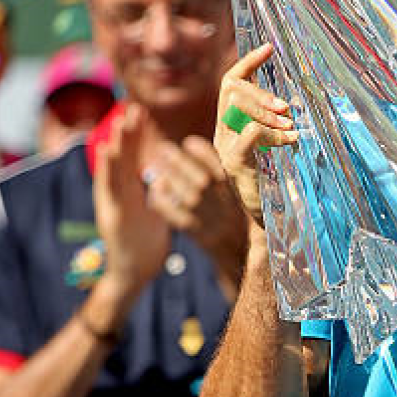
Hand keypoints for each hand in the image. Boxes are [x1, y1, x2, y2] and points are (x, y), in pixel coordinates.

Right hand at [93, 104, 170, 298]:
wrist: (132, 272)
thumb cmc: (144, 240)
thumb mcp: (150, 209)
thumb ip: (151, 189)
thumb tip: (162, 171)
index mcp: (128, 191)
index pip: (133, 158)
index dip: (136, 136)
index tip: (141, 113)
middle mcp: (116, 194)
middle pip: (122, 159)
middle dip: (126, 133)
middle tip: (133, 108)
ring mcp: (111, 204)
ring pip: (113, 171)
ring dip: (115, 146)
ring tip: (118, 125)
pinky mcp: (111, 217)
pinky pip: (110, 191)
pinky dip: (107, 170)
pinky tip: (106, 153)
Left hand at [146, 136, 247, 265]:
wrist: (239, 255)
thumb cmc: (238, 219)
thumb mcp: (241, 194)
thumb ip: (229, 172)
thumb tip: (217, 143)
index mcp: (238, 194)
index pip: (222, 170)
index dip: (204, 154)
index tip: (189, 141)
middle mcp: (226, 207)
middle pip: (201, 180)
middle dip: (181, 162)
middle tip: (164, 148)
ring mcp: (211, 221)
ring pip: (187, 196)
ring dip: (170, 178)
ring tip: (157, 166)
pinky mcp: (197, 234)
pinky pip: (176, 215)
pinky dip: (164, 202)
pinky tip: (155, 190)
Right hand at [213, 43, 298, 225]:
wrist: (265, 217)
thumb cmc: (274, 179)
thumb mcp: (275, 142)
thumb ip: (277, 119)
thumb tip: (294, 96)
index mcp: (230, 122)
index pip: (230, 82)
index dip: (248, 62)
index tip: (269, 48)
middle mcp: (223, 131)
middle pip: (232, 90)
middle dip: (260, 92)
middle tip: (286, 107)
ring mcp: (226, 147)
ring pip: (238, 108)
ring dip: (268, 111)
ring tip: (290, 126)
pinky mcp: (235, 163)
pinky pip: (249, 133)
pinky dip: (273, 133)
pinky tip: (291, 141)